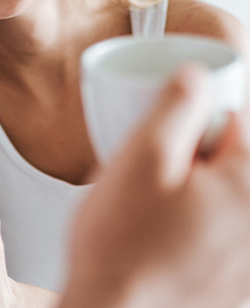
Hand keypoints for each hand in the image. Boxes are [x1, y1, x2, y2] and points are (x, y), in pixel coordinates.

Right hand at [61, 65, 249, 307]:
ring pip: (226, 200)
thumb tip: (197, 74)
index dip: (193, 122)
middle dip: (197, 158)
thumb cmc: (121, 243)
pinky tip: (166, 244)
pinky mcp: (237, 284)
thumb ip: (176, 107)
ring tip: (155, 214)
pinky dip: (200, 231)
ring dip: (197, 195)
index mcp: (248, 183)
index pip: (237, 120)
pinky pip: (223, 237)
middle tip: (155, 179)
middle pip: (233, 162)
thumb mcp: (140, 157)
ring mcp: (248, 257)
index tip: (164, 140)